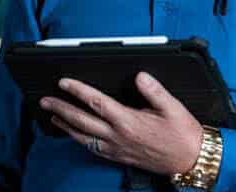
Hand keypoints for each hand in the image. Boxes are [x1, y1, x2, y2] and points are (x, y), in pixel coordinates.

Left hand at [39, 71, 202, 174]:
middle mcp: (118, 136)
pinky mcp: (119, 156)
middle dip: (61, 109)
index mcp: (129, 121)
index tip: (64, 82)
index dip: (78, 90)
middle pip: (82, 120)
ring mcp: (116, 148)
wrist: (189, 159)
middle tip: (45, 101)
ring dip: (66, 126)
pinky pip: (93, 148)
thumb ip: (155, 90)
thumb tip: (140, 76)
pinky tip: (75, 136)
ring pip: (83, 137)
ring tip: (53, 117)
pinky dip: (79, 140)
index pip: (96, 102)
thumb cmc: (183, 134)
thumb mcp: (173, 107)